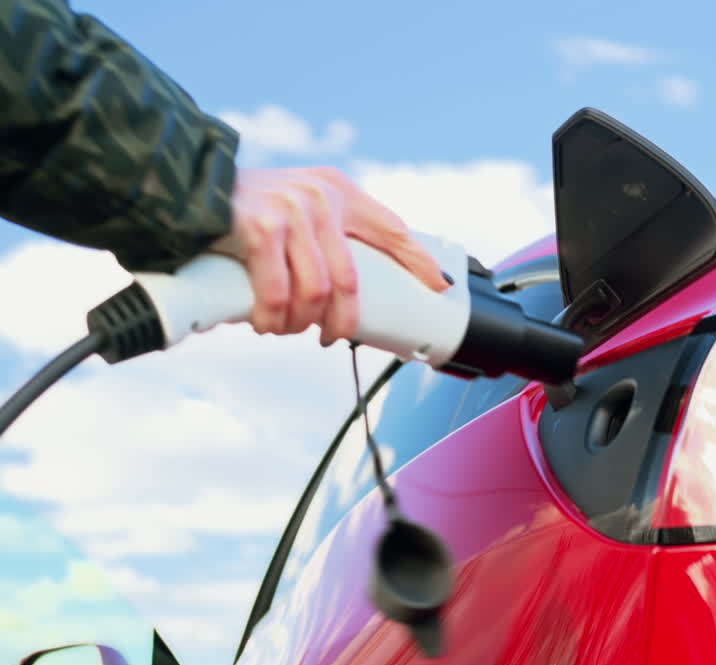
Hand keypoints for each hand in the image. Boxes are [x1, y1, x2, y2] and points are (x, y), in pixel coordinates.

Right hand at [210, 166, 449, 344]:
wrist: (182, 182)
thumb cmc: (242, 206)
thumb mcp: (294, 204)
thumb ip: (322, 232)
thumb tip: (345, 288)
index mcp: (336, 190)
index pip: (391, 228)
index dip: (418, 260)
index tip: (440, 286)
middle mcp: (320, 197)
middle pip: (350, 280)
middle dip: (341, 321)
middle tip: (329, 338)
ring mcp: (292, 211)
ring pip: (315, 293)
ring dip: (299, 323)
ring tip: (284, 328)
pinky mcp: (261, 228)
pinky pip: (279, 293)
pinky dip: (273, 318)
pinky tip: (265, 323)